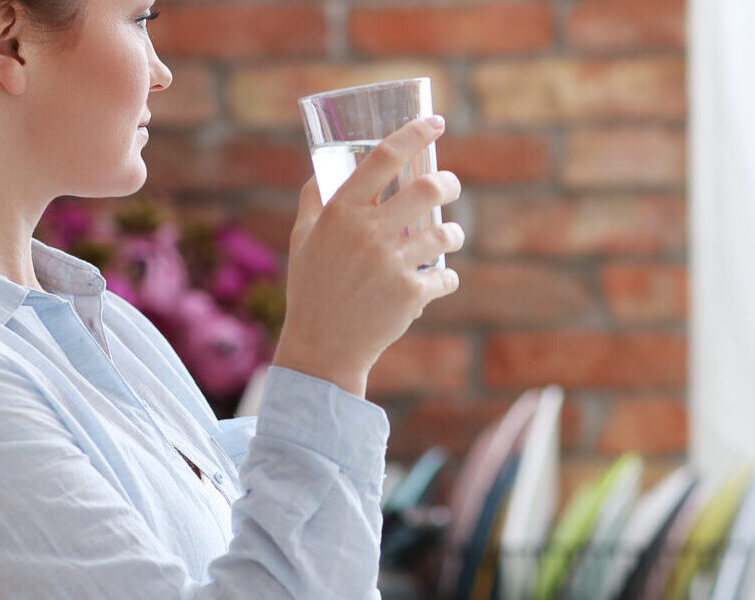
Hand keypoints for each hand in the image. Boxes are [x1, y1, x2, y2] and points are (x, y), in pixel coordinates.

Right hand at [273, 115, 465, 396]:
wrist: (322, 348)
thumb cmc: (311, 290)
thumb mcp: (301, 240)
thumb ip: (313, 201)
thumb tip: (322, 167)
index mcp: (340, 212)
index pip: (382, 159)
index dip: (413, 134)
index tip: (435, 122)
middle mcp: (367, 232)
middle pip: (427, 189)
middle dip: (448, 183)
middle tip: (449, 186)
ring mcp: (391, 263)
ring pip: (445, 232)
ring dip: (452, 232)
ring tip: (448, 235)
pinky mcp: (410, 293)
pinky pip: (445, 277)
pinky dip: (446, 279)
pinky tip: (440, 281)